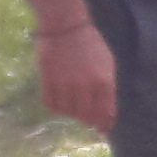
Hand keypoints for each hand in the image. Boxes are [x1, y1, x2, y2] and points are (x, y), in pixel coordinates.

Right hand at [34, 16, 116, 131]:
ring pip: (68, 112)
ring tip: (73, 103)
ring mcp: (65, 84)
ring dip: (71, 112)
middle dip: (88, 120)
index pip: (105, 112)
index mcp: (104, 81)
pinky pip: (50, 104)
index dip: (104, 124)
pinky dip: (56, 107)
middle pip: (86, 116)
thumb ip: (109, 89)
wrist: (66, 28)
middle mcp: (85, 86)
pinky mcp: (47, 81)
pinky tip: (60, 100)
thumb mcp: (108, 65)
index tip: (102, 129)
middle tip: (87, 117)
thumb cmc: (91, 45)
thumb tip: (107, 112)